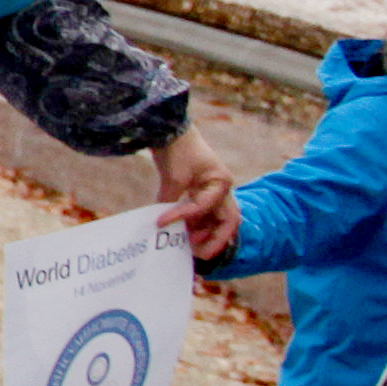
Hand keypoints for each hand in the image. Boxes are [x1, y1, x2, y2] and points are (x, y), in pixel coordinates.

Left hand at [151, 126, 241, 258]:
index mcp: (221, 182)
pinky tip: (180, 235)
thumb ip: (169, 202)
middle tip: (196, 254)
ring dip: (203, 235)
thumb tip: (159, 227)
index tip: (160, 222)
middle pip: (227, 222)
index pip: (205, 207)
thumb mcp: (173, 176)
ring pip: (215, 222)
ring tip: (185, 247)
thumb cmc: (177, 149)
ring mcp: (213, 193)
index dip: (183, 217)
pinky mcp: (201, 194)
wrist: (171, 131)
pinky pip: (202, 217)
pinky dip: (193, 226)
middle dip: (215, 240)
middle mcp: (222, 190)